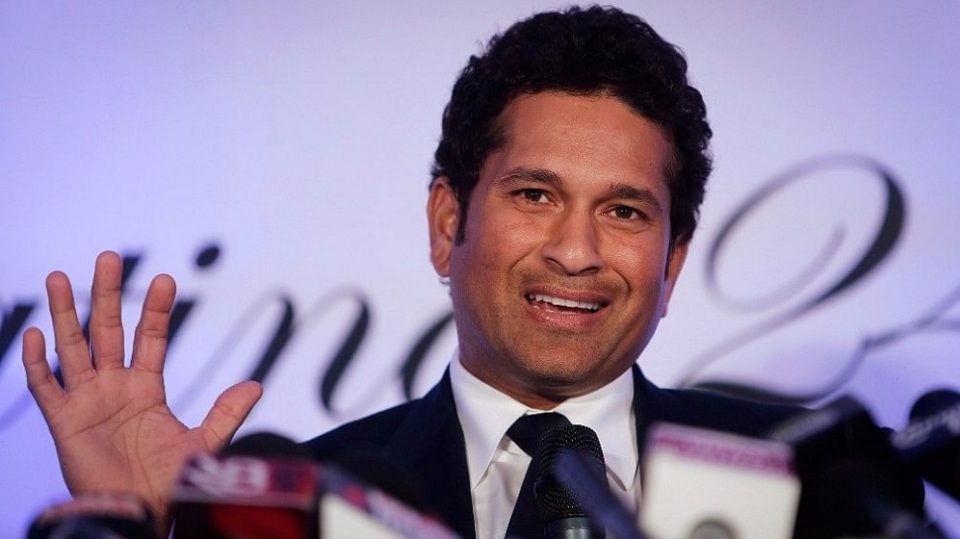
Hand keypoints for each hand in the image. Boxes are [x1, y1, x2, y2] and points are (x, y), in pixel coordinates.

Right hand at [21, 251, 261, 528]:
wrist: (140, 514)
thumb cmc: (170, 485)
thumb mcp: (203, 445)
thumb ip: (226, 413)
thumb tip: (256, 384)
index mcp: (146, 388)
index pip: (151, 338)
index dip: (157, 310)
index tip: (166, 279)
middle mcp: (114, 388)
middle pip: (107, 331)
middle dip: (108, 295)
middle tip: (109, 257)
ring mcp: (86, 402)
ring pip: (72, 348)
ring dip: (65, 314)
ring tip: (59, 277)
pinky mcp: (64, 423)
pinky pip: (46, 387)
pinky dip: (38, 362)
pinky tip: (37, 334)